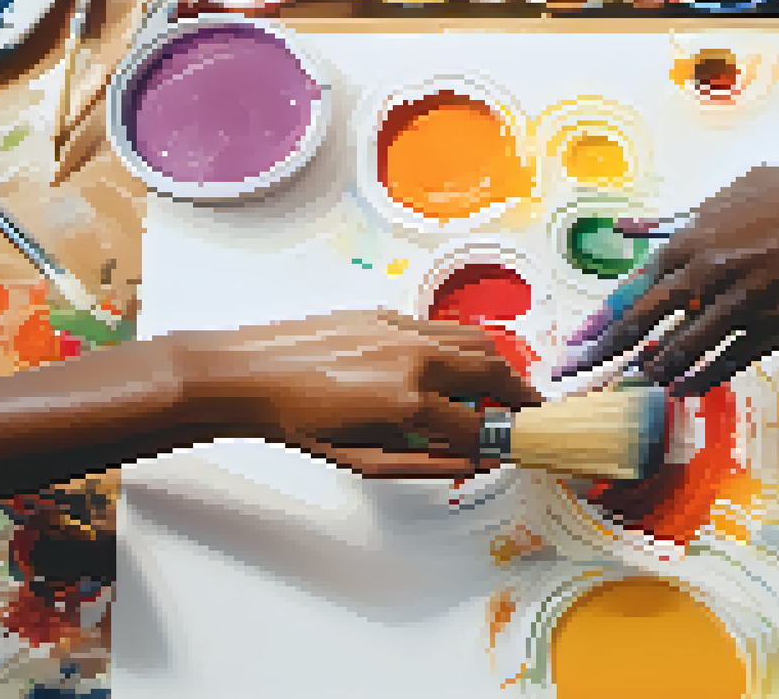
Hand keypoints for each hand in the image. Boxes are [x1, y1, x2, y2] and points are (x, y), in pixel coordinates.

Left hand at [176, 310, 542, 478]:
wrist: (251, 376)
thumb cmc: (299, 423)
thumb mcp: (365, 461)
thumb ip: (429, 462)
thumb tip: (474, 463)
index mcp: (409, 402)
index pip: (479, 425)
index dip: (501, 441)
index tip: (510, 447)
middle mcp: (416, 359)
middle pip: (493, 372)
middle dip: (518, 394)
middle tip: (528, 411)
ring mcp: (405, 330)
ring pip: (476, 341)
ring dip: (497, 365)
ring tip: (501, 386)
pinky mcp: (389, 315)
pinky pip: (444, 329)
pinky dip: (462, 348)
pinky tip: (454, 367)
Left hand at [571, 155, 778, 395]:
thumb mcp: (732, 192)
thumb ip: (677, 219)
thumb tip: (629, 228)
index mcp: (694, 237)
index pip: (631, 289)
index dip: (598, 323)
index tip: (573, 346)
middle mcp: (711, 272)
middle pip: (644, 325)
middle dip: (604, 356)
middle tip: (575, 380)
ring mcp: (744, 303)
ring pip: (685, 349)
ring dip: (655, 370)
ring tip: (634, 385)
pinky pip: (732, 359)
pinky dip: (704, 377)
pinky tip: (685, 388)